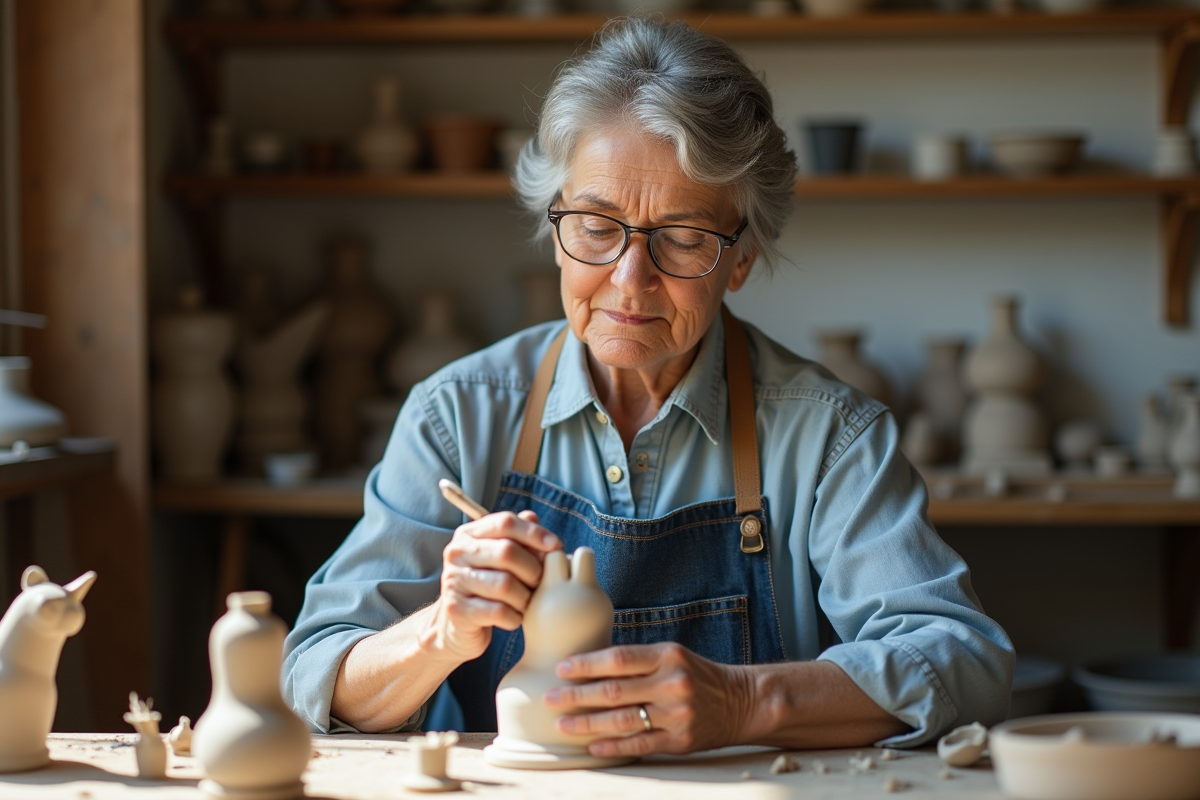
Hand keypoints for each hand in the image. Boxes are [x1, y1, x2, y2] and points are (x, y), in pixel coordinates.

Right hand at [423, 510, 561, 663]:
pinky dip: (514, 617)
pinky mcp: (456, 609)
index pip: (505, 522)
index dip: (534, 533)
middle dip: (533, 569)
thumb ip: (518, 538)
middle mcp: (457, 553)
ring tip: (527, 602)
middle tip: (540, 582)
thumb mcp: (500, 558)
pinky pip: (498, 611)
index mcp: (469, 534)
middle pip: (507, 551)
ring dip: (525, 597)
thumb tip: (534, 518)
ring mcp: (454, 581)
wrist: (458, 625)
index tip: (556, 546)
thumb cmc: (487, 585)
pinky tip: (515, 618)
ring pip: (505, 584)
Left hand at [543, 643, 756, 757]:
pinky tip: (592, 747)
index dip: (586, 665)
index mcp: (667, 656)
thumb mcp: (671, 655)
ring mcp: (676, 714)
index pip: (618, 659)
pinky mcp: (680, 740)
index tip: (561, 669)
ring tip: (563, 725)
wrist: (741, 700)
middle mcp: (671, 684)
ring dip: (587, 724)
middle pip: (614, 691)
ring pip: (622, 721)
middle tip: (550, 698)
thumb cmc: (697, 674)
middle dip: (577, 696)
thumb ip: (637, 661)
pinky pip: (639, 745)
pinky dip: (613, 746)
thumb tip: (589, 666)